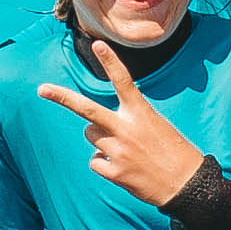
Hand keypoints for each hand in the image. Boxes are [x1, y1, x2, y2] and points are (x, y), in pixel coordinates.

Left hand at [35, 41, 215, 209]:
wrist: (188, 185)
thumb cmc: (174, 153)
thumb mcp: (157, 126)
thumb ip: (128, 121)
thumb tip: (97, 128)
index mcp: (142, 113)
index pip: (123, 81)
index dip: (110, 61)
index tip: (98, 44)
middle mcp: (126, 129)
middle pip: (87, 109)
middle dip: (62, 98)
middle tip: (42, 89)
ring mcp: (118, 151)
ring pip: (90, 135)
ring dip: (100, 139)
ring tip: (124, 149)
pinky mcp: (115, 172)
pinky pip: (95, 161)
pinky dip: (104, 164)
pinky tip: (124, 168)